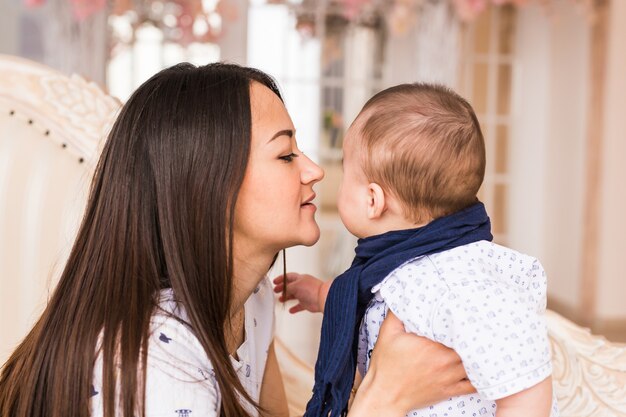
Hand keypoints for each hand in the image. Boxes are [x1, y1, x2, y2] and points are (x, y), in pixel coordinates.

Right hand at [272, 273, 329, 313]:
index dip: (281, 279)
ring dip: (286, 297)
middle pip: (290, 286)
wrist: (322, 298)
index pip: (288, 277)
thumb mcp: (295, 285)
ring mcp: (305, 294)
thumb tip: (283, 289)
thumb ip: (288, 287)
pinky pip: (299, 306)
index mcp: (300, 278)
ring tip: (281, 299)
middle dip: (282, 288)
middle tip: (276, 291)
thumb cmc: (312, 289)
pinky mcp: (307, 303)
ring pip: (293, 295)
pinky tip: (291, 310)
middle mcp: (302, 286)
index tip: (275, 282)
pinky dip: (294, 308)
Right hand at [348, 311, 474, 416]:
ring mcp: (450, 377)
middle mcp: (445, 361)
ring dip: (480, 353)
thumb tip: (403, 297)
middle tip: (480, 322)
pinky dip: (481, 376)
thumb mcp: (387, 333)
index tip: (467, 310)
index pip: (458, 328)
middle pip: (471, 344)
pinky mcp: (451, 390)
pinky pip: (474, 384)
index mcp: (432, 345)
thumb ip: (397, 313)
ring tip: (485, 341)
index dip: (465, 319)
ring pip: (476, 363)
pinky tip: (482, 366)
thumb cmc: (386, 365)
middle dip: (475, 333)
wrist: (386, 395)